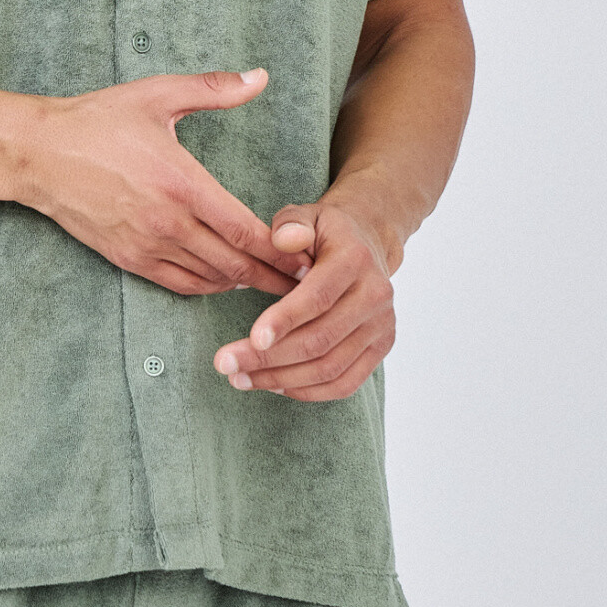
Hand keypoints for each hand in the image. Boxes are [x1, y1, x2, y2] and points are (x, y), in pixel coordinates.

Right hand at [19, 71, 299, 298]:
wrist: (38, 154)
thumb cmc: (97, 120)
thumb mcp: (156, 95)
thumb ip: (213, 90)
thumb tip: (259, 77)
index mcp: (181, 182)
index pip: (244, 229)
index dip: (280, 250)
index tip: (307, 258)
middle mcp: (167, 221)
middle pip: (234, 263)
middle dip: (272, 276)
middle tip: (303, 283)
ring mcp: (145, 244)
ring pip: (208, 278)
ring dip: (241, 283)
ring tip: (270, 282)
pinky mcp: (127, 258)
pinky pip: (178, 283)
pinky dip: (207, 285)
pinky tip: (223, 279)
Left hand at [212, 194, 396, 400]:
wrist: (366, 244)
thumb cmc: (323, 233)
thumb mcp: (305, 215)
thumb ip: (290, 224)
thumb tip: (283, 240)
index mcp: (355, 259)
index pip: (318, 297)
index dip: (285, 320)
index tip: (252, 339)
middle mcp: (375, 295)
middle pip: (321, 339)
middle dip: (269, 358)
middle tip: (225, 364)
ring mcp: (382, 325)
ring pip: (330, 368)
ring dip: (282, 379)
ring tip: (240, 378)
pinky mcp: (380, 348)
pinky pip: (345, 383)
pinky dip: (307, 392)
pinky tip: (274, 385)